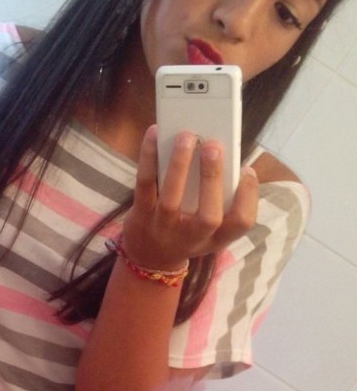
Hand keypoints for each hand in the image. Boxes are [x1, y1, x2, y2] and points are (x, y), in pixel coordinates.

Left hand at [122, 125, 258, 269]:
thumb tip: (215, 148)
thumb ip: (218, 197)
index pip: (242, 223)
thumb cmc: (186, 230)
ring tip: (186, 136)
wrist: (148, 256)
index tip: (247, 170)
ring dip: (180, 164)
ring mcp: (164, 228)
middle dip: (212, 179)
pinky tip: (155, 133)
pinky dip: (149, 157)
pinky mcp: (141, 216)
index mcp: (217, 236)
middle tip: (214, 145)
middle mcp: (192, 237)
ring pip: (173, 199)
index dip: (249, 196)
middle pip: (209, 216)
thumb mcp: (208, 227)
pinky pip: (145, 185)